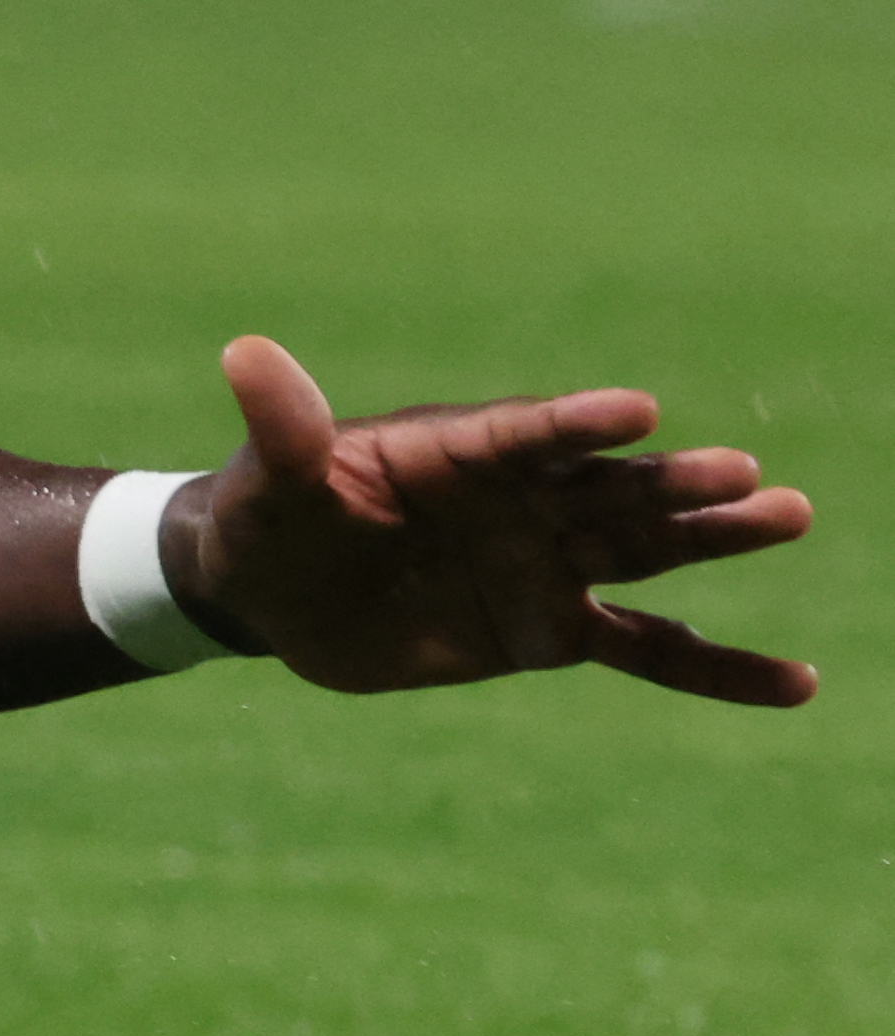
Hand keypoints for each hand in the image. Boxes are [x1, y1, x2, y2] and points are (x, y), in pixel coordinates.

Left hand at [178, 334, 813, 707]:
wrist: (272, 595)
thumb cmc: (267, 519)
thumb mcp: (268, 483)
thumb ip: (281, 429)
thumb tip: (244, 354)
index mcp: (458, 451)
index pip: (524, 435)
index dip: (575, 423)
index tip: (637, 412)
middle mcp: (520, 499)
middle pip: (607, 488)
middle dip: (671, 484)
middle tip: (744, 475)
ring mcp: (546, 562)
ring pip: (644, 551)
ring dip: (713, 539)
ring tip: (787, 514)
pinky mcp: (552, 630)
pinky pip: (646, 650)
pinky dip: (716, 667)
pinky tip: (792, 682)